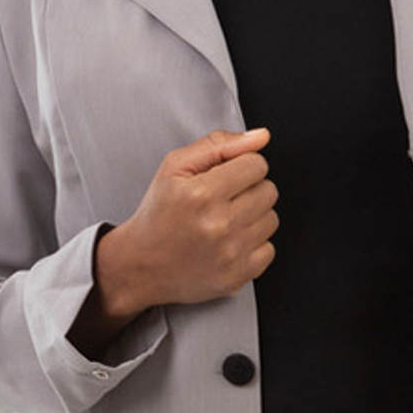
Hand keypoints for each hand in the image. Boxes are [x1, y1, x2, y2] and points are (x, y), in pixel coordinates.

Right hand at [97, 127, 279, 314]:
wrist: (140, 265)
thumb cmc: (158, 214)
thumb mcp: (174, 167)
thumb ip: (219, 144)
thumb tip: (262, 137)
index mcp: (201, 193)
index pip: (257, 164)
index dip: (242, 166)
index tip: (225, 177)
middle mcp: (218, 224)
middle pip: (268, 190)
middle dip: (249, 190)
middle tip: (223, 200)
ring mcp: (230, 253)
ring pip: (272, 218)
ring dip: (253, 217)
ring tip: (225, 221)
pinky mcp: (237, 276)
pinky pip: (269, 248)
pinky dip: (253, 244)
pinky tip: (229, 242)